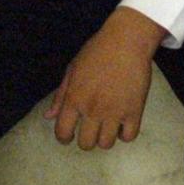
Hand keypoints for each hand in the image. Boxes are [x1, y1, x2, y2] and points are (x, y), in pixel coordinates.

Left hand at [49, 7, 165, 149]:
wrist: (127, 40)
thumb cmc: (97, 51)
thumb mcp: (73, 69)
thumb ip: (60, 95)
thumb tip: (48, 117)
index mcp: (74, 98)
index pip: (63, 132)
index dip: (64, 138)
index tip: (69, 134)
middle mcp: (92, 109)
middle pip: (86, 144)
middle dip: (86, 140)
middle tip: (91, 129)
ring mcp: (115, 111)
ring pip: (106, 144)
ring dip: (105, 138)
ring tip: (108, 126)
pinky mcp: (135, 111)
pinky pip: (129, 136)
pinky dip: (125, 134)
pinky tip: (123, 123)